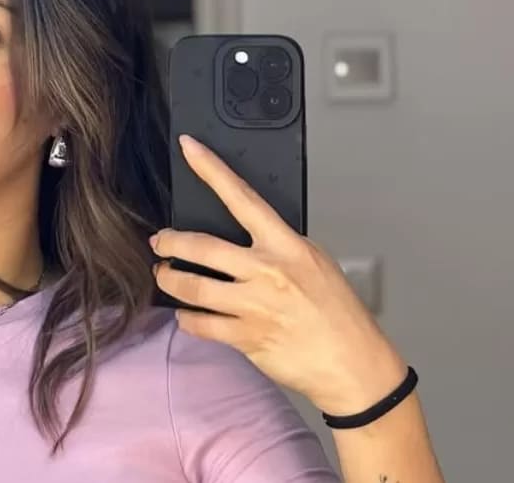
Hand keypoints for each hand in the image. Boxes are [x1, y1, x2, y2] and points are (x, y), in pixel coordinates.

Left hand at [152, 134, 408, 415]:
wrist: (354, 364)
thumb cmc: (337, 314)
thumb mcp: (314, 263)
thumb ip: (277, 247)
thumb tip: (243, 236)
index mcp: (286, 245)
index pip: (242, 197)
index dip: (212, 169)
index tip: (190, 148)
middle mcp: (267, 271)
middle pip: (201, 246)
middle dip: (169, 242)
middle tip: (159, 242)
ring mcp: (255, 305)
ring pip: (192, 287)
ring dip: (169, 279)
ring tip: (164, 275)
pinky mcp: (246, 337)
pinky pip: (200, 324)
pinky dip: (187, 319)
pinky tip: (187, 315)